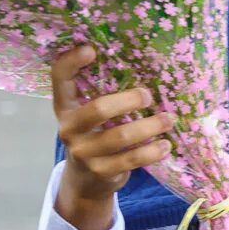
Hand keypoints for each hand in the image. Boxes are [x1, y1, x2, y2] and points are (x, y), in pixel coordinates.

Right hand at [52, 45, 171, 229]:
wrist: (85, 181)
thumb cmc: (94, 135)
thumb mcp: (89, 115)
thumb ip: (103, 95)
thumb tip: (144, 66)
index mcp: (66, 107)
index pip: (60, 79)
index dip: (71, 62)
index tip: (90, 48)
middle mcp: (69, 129)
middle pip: (98, 109)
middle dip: (128, 100)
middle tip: (148, 96)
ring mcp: (83, 152)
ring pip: (120, 137)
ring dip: (149, 126)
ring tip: (168, 119)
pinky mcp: (100, 172)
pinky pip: (131, 160)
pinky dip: (152, 151)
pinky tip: (166, 145)